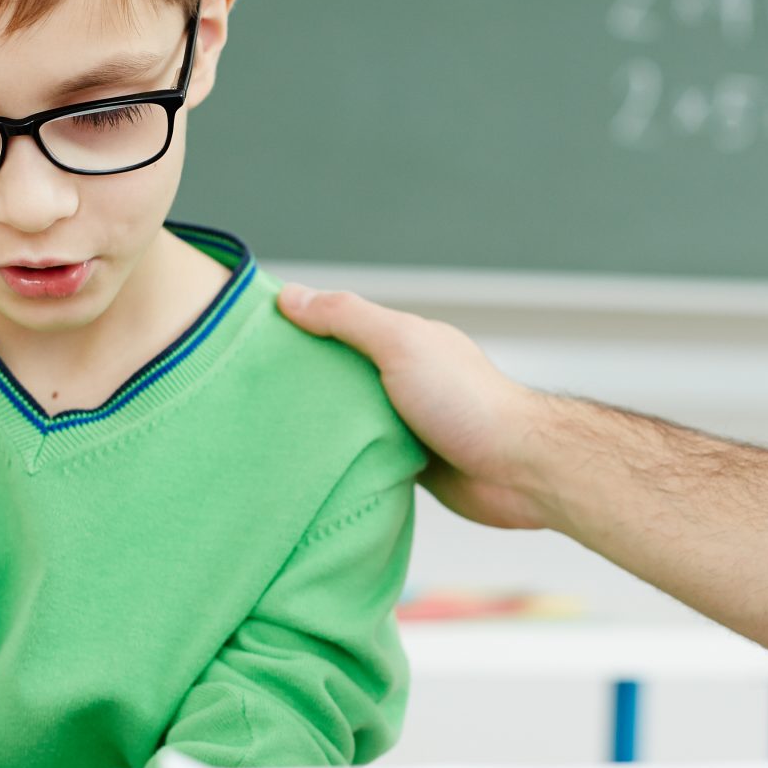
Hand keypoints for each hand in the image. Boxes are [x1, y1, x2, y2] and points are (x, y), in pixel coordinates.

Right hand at [277, 283, 555, 529]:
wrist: (518, 471)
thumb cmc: (467, 403)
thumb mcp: (400, 345)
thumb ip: (348, 318)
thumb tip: (291, 296)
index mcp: (404, 342)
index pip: (341, 325)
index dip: (300, 327)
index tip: (250, 340)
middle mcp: (406, 378)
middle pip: (341, 374)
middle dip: (304, 382)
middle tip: (249, 393)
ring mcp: (410, 423)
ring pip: (350, 419)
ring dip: (322, 426)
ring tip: (270, 432)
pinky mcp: (413, 464)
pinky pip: (365, 458)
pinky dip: (343, 461)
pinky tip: (312, 468)